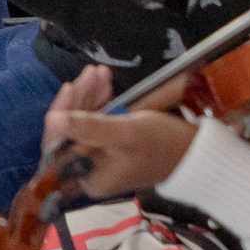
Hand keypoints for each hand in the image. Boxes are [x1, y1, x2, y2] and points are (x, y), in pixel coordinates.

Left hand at [39, 65, 199, 195]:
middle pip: (70, 130)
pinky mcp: (110, 144)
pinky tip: (104, 82)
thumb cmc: (163, 144)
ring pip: (82, 122)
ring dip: (90, 95)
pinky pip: (96, 121)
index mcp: (89, 177)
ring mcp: (99, 157)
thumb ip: (89, 128)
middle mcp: (90, 171)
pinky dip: (99, 101)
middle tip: (91, 72)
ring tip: (100, 71)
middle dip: (79, 99)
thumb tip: (53, 120)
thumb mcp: (125, 134)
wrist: (195, 150)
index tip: (70, 88)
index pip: (59, 145)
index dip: (61, 115)